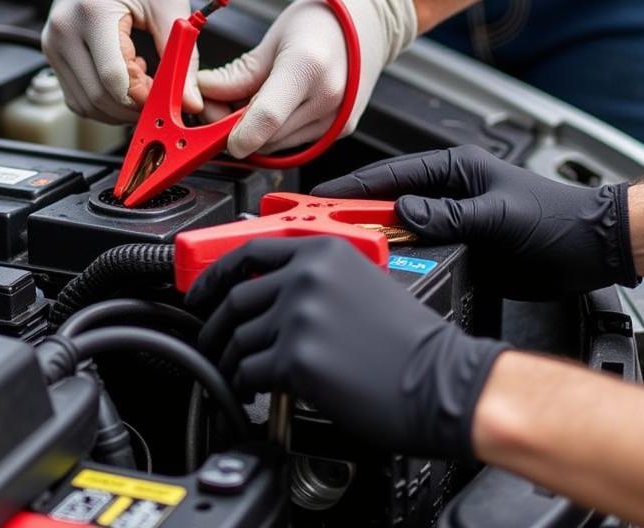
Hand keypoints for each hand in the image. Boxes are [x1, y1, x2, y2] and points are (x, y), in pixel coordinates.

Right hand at [43, 0, 201, 122]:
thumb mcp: (169, 2)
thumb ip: (182, 54)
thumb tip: (190, 101)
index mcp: (93, 13)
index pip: (116, 80)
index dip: (148, 99)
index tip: (174, 99)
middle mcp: (63, 31)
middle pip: (99, 98)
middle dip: (137, 107)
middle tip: (165, 94)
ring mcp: (52, 43)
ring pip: (86, 104)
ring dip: (120, 107)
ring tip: (145, 80)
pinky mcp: (52, 51)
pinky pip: (77, 95)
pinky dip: (104, 99)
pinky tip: (126, 78)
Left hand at [186, 236, 506, 458]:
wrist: (443, 381)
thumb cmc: (411, 341)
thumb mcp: (360, 282)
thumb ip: (313, 278)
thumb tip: (267, 292)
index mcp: (321, 253)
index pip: (248, 253)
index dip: (214, 276)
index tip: (200, 292)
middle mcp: (305, 277)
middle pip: (234, 298)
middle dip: (215, 326)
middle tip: (211, 343)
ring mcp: (299, 316)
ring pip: (238, 338)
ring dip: (230, 361)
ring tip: (236, 374)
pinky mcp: (297, 359)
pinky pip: (249, 372)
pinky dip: (243, 385)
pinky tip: (254, 391)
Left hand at [196, 0, 416, 156]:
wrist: (369, 23)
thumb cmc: (321, 22)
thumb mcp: (273, 39)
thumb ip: (239, 73)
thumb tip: (205, 93)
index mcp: (307, 67)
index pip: (265, 117)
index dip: (233, 134)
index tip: (211, 134)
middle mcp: (328, 99)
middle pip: (267, 137)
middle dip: (235, 131)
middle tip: (218, 108)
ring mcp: (338, 119)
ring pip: (278, 146)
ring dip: (255, 134)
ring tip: (246, 104)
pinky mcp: (340, 131)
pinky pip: (295, 143)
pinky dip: (275, 133)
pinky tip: (271, 110)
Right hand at [313, 145, 639, 299]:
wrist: (594, 250)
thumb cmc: (558, 219)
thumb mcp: (500, 215)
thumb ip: (451, 214)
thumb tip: (404, 213)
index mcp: (455, 168)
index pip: (391, 174)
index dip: (352, 186)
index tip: (319, 196)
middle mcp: (448, 191)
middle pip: (386, 199)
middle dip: (350, 210)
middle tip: (312, 222)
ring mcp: (451, 218)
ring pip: (397, 226)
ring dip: (370, 235)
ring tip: (335, 246)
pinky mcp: (459, 246)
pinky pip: (416, 249)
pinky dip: (393, 256)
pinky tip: (375, 266)